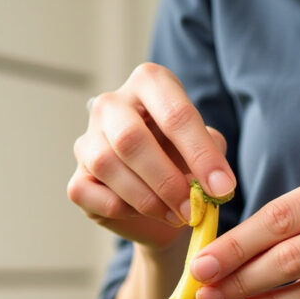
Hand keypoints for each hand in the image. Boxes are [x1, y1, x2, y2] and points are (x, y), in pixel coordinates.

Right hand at [66, 63, 236, 249]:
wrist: (162, 205)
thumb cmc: (184, 163)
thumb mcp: (208, 151)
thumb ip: (211, 154)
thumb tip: (209, 179)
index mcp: (149, 83)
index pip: (174, 113)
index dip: (200, 154)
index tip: (223, 187)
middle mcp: (111, 104)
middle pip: (130, 138)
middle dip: (167, 180)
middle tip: (193, 208)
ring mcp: (88, 140)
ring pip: (107, 165)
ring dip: (146, 199)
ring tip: (175, 215)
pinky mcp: (76, 178)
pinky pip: (91, 193)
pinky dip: (123, 209)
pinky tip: (144, 213)